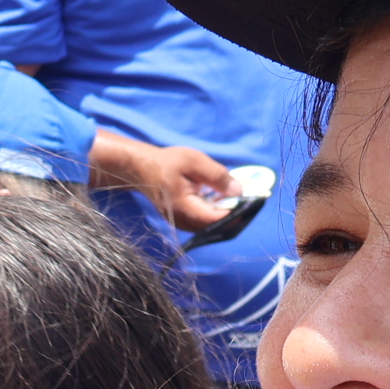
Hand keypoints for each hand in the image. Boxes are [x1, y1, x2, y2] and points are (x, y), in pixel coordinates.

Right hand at [92, 132, 238, 230]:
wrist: (140, 170)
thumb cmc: (166, 162)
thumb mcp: (194, 161)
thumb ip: (217, 176)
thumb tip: (239, 191)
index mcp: (184, 206)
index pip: (216, 218)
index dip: (236, 212)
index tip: (250, 200)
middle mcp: (182, 221)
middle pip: (215, 227)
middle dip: (234, 215)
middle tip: (247, 200)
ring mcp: (181, 224)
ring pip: (210, 227)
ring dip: (225, 215)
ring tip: (235, 199)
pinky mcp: (182, 222)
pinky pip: (203, 224)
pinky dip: (215, 214)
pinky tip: (221, 201)